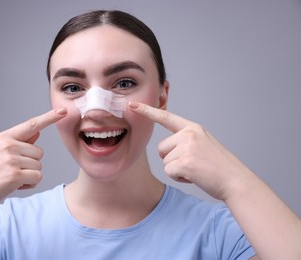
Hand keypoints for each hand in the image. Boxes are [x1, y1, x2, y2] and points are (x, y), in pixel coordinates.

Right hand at [0, 108, 66, 213]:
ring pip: (39, 166)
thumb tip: (37, 132)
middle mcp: (7, 145)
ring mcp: (11, 159)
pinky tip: (14, 186)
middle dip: (30, 165)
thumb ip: (18, 143)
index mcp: (3, 137)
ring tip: (10, 179)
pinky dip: (29, 184)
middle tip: (11, 172)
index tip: (63, 111)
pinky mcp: (14, 175)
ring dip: (29, 176)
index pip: (32, 124)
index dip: (49, 117)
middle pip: (39, 152)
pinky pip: (37, 177)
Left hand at [128, 102, 249, 200]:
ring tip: (196, 169)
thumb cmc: (218, 166)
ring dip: (177, 169)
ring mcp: (187, 147)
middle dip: (172, 159)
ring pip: (165, 161)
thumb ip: (185, 141)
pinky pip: (169, 171)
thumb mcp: (203, 144)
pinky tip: (194, 176)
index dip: (147, 111)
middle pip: (161, 148)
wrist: (235, 181)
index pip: (166, 117)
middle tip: (193, 163)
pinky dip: (179, 177)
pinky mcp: (185, 162)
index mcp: (193, 128)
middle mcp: (189, 134)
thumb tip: (164, 150)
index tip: (132, 105)